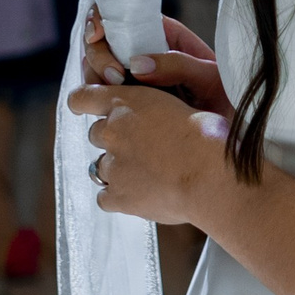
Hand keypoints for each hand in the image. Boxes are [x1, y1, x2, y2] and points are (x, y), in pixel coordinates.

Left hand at [69, 74, 228, 224]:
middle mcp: (112, 132)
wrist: (211, 174)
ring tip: (149, 173)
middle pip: (96, 134)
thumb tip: (149, 121)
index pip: (82, 97)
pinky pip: (105, 197)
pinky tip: (142, 195)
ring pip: (102, 166)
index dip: (83, 102)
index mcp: (126, 102)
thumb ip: (154, 111)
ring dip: (118, 168)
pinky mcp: (118, 197)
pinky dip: (119, 197)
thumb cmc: (207, 137)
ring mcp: (113, 167)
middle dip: (115, 139)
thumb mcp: (180, 104)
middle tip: (143, 147)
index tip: (86, 108)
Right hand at [82, 4, 232, 122]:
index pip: (124, 14)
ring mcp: (134, 77)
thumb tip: (137, 64)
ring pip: (97, 66)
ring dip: (95, 75)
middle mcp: (145, 52)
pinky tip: (107, 103)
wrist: (232, 133)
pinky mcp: (129, 100)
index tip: (96, 34)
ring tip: (115, 89)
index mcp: (164, 35)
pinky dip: (97, 94)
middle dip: (99, 54)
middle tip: (114, 76)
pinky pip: (102, 93)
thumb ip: (178, 66)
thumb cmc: (228, 98)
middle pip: (103, 41)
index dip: (102, 18)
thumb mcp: (210, 76)